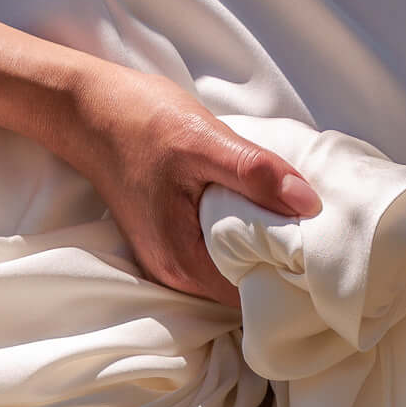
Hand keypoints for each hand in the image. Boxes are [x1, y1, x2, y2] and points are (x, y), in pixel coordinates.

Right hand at [59, 60, 317, 302]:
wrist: (90, 112)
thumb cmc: (141, 122)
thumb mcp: (203, 141)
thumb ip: (255, 175)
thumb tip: (309, 204)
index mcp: (184, 264)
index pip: (252, 294)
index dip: (287, 276)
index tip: (316, 248)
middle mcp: (176, 276)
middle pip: (244, 288)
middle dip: (278, 265)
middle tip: (312, 230)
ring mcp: (171, 264)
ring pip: (232, 271)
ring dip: (260, 250)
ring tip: (290, 219)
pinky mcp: (171, 245)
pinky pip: (217, 254)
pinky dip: (240, 237)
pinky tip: (255, 211)